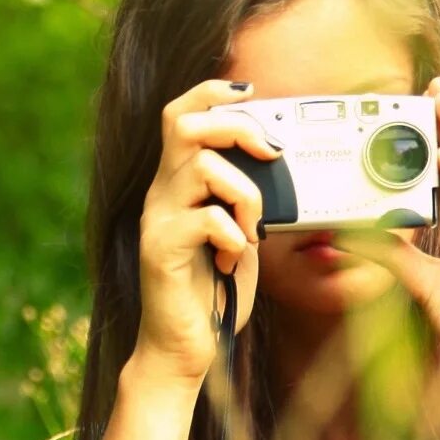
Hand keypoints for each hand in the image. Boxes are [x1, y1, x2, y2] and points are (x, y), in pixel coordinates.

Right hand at [129, 78, 281, 386]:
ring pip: (203, 167)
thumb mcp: (240, 230)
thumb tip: (282, 161)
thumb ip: (248, 195)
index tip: (251, 91)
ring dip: (246, 193)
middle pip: (185, 124)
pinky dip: (233, 235)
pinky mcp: (160, 252)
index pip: (179, 114)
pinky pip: (206, 219)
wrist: (184, 347)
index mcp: (178, 184)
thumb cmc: (214, 290)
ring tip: (253, 229)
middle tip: (271, 157)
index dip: (210, 91)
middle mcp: (161, 195)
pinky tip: (234, 259)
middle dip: (238, 129)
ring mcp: (157, 221)